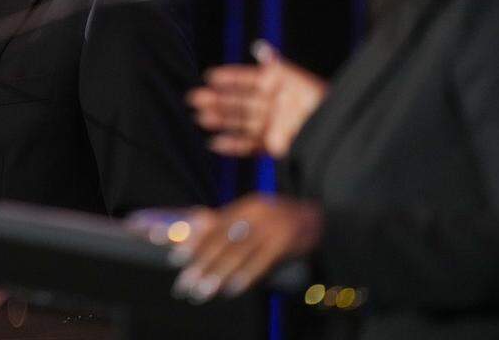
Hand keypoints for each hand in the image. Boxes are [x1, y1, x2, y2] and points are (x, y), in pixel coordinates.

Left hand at [168, 194, 322, 301]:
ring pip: (239, 252)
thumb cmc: (282, 221)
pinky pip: (262, 261)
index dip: (194, 241)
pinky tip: (233, 289)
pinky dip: (246, 275)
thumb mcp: (255, 215)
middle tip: (185, 283)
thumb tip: (194, 226)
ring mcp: (272, 227)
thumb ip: (227, 221)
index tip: (175, 258)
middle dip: (201, 263)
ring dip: (218, 274)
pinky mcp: (286, 241)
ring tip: (203, 291)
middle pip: (223, 241)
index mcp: (246, 206)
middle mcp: (257, 214)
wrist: (322, 218)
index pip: (214, 225)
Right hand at [187, 40, 327, 157]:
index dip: (229, 78)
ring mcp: (271, 126)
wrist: (338, 131)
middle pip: (239, 101)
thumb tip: (258, 47)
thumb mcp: (298, 79)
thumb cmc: (322, 101)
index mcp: (277, 85)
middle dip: (217, 100)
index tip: (210, 76)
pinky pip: (249, 145)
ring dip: (219, 120)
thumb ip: (275, 65)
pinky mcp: (274, 147)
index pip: (248, 79)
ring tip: (200, 118)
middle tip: (194, 98)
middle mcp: (271, 104)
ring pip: (240, 122)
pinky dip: (233, 145)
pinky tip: (215, 142)